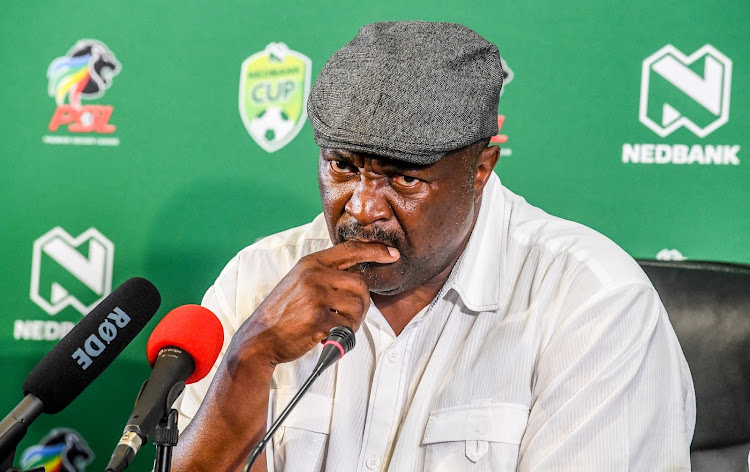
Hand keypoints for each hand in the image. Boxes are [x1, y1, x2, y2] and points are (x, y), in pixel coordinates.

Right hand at [231, 241, 399, 366]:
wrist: (259, 338)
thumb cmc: (283, 313)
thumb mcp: (299, 282)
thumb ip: (324, 275)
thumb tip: (359, 278)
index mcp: (311, 263)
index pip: (351, 249)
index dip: (375, 250)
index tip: (392, 254)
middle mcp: (314, 275)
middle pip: (361, 284)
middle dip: (362, 304)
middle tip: (350, 317)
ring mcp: (316, 296)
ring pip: (358, 307)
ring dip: (354, 322)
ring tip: (337, 327)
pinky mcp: (318, 319)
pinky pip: (348, 326)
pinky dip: (343, 335)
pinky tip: (328, 336)